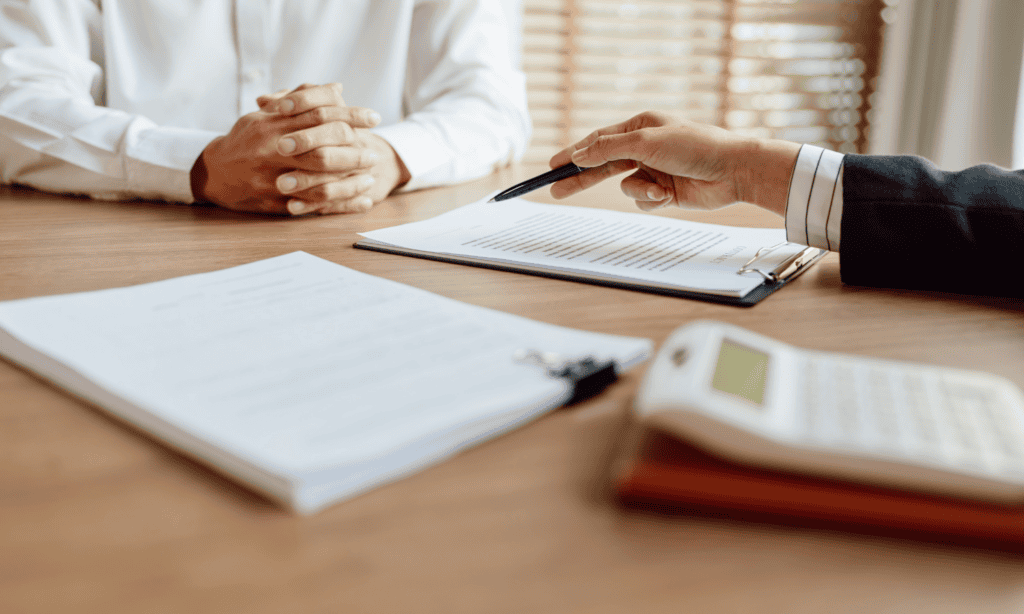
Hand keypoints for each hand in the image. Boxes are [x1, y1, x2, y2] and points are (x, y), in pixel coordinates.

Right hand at [191, 83, 383, 214]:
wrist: (214, 173)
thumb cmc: (246, 139)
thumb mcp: (266, 114)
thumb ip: (301, 101)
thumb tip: (337, 88)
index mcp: (273, 124)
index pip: (318, 115)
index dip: (350, 116)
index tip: (373, 118)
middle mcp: (272, 151)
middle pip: (321, 150)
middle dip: (353, 152)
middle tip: (374, 152)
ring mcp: (273, 178)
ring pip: (319, 181)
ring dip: (350, 181)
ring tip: (372, 177)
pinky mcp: (275, 202)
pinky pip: (314, 206)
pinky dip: (342, 205)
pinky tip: (363, 201)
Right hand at [548, 111, 799, 216]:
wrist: (733, 171)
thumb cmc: (694, 147)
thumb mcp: (646, 142)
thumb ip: (608, 149)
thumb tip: (579, 154)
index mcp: (640, 126)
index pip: (598, 140)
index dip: (574, 153)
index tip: (552, 165)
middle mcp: (644, 147)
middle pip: (603, 165)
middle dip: (582, 179)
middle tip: (556, 190)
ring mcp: (653, 170)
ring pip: (625, 187)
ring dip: (639, 191)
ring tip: (659, 190)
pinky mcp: (664, 191)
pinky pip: (642, 200)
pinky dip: (652, 200)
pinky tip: (669, 196)